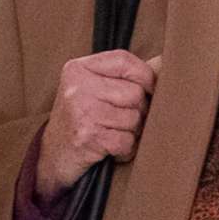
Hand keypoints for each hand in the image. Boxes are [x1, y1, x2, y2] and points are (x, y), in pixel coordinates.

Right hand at [36, 51, 161, 198]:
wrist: (52, 157)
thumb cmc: (82, 120)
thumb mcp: (94, 89)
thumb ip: (124, 75)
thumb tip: (166, 63)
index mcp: (78, 69)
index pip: (125, 61)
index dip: (145, 77)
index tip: (149, 91)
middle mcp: (76, 87)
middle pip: (135, 93)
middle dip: (137, 111)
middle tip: (118, 121)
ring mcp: (80, 111)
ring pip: (135, 118)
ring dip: (131, 132)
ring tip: (111, 134)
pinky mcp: (86, 137)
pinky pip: (127, 141)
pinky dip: (125, 150)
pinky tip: (110, 149)